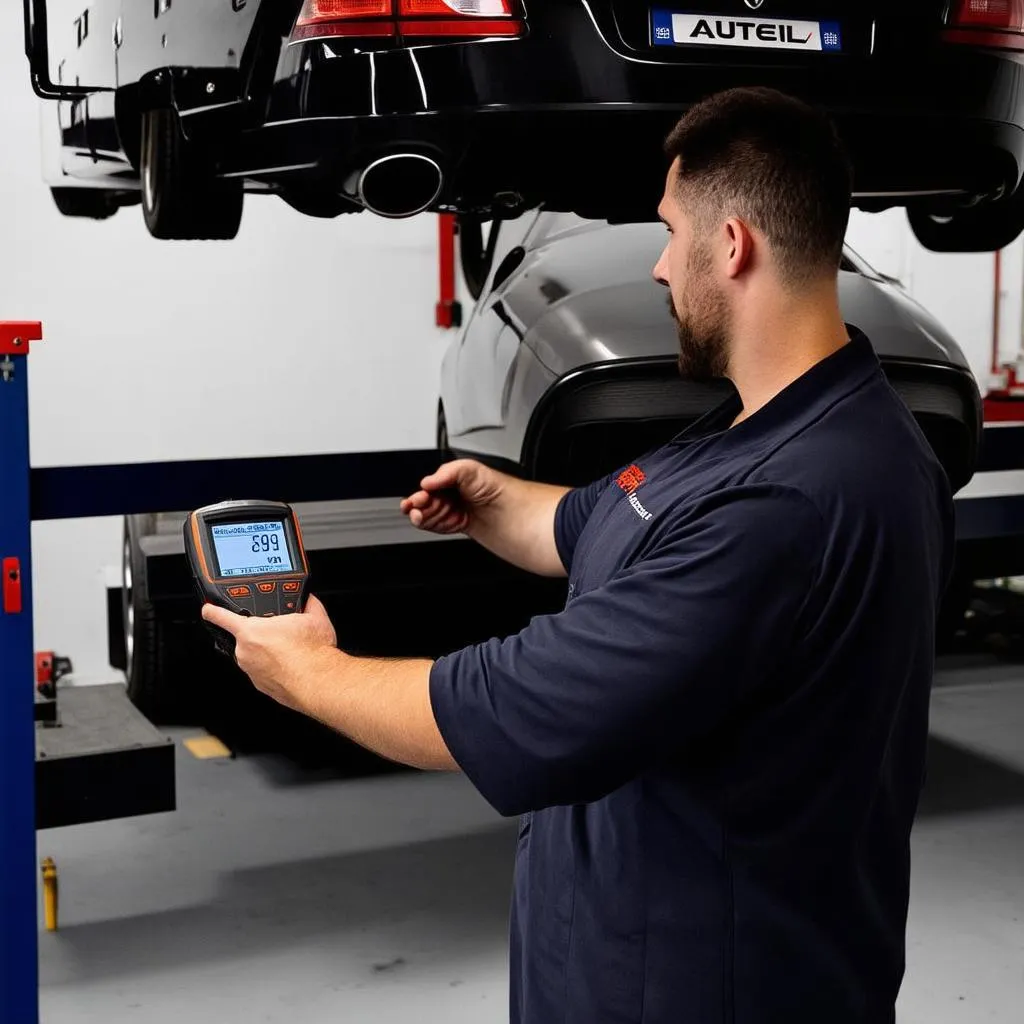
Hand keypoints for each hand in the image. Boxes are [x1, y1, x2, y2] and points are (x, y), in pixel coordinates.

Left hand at [202, 595, 339, 713]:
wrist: (318, 680)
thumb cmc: (311, 651)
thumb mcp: (314, 616)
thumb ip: (306, 602)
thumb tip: (307, 598)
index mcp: (252, 631)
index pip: (222, 618)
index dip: (213, 612)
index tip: (207, 610)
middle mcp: (246, 652)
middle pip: (247, 638)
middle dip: (263, 636)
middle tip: (285, 635)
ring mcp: (252, 671)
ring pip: (257, 656)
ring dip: (270, 653)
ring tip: (292, 651)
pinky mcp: (261, 686)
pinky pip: (264, 672)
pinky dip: (276, 668)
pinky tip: (292, 665)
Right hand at [400, 459, 503, 535]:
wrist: (512, 514)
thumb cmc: (498, 488)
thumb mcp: (469, 469)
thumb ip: (445, 473)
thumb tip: (427, 482)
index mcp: (453, 477)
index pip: (429, 485)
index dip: (422, 491)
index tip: (418, 497)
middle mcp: (453, 493)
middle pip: (426, 500)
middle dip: (417, 503)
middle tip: (414, 506)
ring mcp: (455, 510)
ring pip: (427, 514)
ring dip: (419, 515)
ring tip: (417, 515)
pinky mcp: (457, 524)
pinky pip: (436, 525)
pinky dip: (428, 524)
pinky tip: (423, 521)